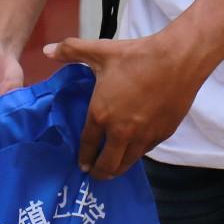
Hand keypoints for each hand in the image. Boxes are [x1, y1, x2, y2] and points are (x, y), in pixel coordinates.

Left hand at [43, 32, 211, 178]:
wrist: (176, 60)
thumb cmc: (136, 56)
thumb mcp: (100, 52)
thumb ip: (70, 51)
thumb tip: (46, 50)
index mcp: (101, 115)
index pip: (87, 145)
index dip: (83, 158)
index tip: (82, 165)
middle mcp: (120, 132)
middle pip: (107, 165)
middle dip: (98, 173)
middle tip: (95, 174)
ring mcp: (143, 136)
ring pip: (127, 163)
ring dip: (117, 168)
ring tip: (113, 167)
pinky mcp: (162, 135)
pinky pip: (145, 151)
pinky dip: (137, 153)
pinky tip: (134, 149)